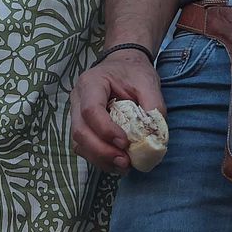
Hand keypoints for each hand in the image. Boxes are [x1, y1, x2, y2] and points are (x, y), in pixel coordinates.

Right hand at [69, 51, 163, 172]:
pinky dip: (100, 158)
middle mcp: (77, 99)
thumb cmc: (134, 72)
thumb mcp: (148, 82)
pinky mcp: (81, 126)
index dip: (106, 130)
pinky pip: (84, 147)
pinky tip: (117, 163)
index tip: (125, 143)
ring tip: (124, 166)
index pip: (91, 111)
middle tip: (125, 162)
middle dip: (102, 151)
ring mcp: (75, 114)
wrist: (123, 65)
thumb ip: (153, 105)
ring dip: (100, 159)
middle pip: (80, 131)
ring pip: (79, 143)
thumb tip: (156, 135)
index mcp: (91, 83)